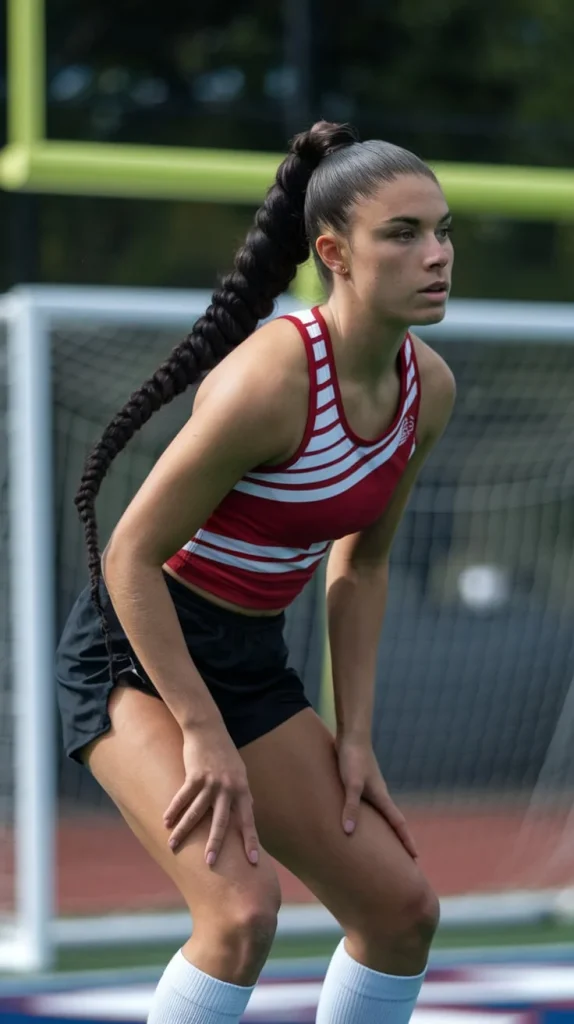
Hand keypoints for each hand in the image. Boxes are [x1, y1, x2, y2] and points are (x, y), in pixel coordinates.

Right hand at [163, 722, 259, 867]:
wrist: (208, 729)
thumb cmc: (225, 753)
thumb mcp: (240, 772)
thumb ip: (242, 794)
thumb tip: (248, 812)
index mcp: (242, 790)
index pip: (248, 820)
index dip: (250, 840)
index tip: (254, 861)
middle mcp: (228, 788)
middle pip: (221, 821)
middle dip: (215, 843)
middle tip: (210, 863)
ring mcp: (211, 782)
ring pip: (196, 812)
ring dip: (184, 831)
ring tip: (173, 846)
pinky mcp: (194, 775)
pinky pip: (182, 796)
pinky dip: (173, 810)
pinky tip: (166, 821)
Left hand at [335, 736, 418, 859]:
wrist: (352, 734)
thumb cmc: (352, 758)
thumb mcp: (351, 784)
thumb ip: (351, 806)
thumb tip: (349, 832)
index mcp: (381, 797)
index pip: (398, 824)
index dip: (406, 841)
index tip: (416, 858)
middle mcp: (379, 794)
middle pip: (393, 821)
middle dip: (399, 839)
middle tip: (404, 857)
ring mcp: (370, 788)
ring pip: (381, 813)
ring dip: (385, 828)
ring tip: (384, 843)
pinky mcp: (360, 782)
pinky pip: (368, 805)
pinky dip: (369, 817)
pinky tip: (360, 819)